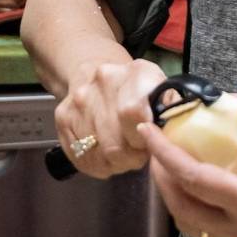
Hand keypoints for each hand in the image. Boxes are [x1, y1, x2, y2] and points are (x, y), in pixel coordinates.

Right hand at [54, 56, 167, 178]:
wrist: (95, 72)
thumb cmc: (138, 90)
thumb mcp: (163, 93)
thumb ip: (172, 113)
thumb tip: (174, 139)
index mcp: (137, 73)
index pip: (134, 112)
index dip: (143, 138)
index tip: (149, 144)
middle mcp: (104, 82)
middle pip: (115, 141)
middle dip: (131, 157)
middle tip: (138, 154)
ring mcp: (80, 100)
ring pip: (98, 153)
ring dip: (114, 163)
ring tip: (123, 155)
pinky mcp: (63, 117)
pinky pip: (80, 156)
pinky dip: (96, 165)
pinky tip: (105, 158)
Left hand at [142, 68, 236, 236]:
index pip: (196, 180)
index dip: (166, 155)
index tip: (148, 131)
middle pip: (183, 207)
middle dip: (161, 176)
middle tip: (155, 144)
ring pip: (189, 223)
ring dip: (172, 194)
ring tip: (168, 162)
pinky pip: (203, 228)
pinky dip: (188, 204)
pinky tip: (191, 180)